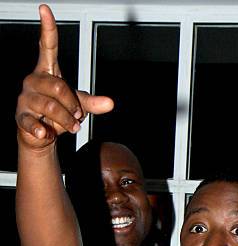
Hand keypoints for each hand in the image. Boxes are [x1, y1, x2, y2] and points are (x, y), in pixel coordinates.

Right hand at [16, 4, 112, 149]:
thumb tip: (110, 103)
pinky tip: (46, 134)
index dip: (47, 28)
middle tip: (78, 117)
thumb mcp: (78, 105)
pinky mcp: (21, 117)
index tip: (45, 9)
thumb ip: (93, 103)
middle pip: (58, 87)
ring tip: (72, 127)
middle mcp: (34, 80)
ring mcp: (26, 98)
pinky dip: (41, 130)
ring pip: (50, 106)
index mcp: (47, 71)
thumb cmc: (59, 113)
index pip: (47, 46)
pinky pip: (31, 122)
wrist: (42, 135)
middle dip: (72, 105)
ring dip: (65, 120)